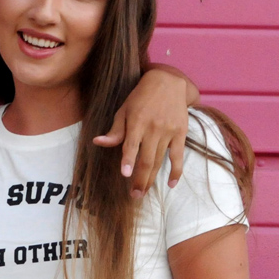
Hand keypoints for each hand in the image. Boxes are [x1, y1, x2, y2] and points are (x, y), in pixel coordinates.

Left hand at [93, 69, 187, 196]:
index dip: (128, 160)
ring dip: (152, 179)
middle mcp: (153, 128)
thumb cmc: (140, 98)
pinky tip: (170, 184)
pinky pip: (178, 156)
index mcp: (137, 122)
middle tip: (134, 195)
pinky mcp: (180, 133)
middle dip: (140, 179)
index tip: (125, 174)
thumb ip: (114, 131)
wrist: (169, 82)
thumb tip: (97, 142)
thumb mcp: (123, 110)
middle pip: (147, 158)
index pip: (131, 144)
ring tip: (143, 192)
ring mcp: (168, 131)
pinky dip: (176, 171)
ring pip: (160, 160)